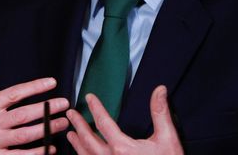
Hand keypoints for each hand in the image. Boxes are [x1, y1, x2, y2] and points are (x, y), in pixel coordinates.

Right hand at [0, 47, 69, 153]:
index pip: (13, 93)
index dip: (34, 87)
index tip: (52, 82)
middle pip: (23, 115)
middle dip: (46, 108)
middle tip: (64, 104)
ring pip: (25, 135)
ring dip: (46, 129)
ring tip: (62, 124)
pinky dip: (36, 153)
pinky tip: (49, 148)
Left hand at [66, 85, 182, 154]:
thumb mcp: (167, 138)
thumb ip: (160, 113)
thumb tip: (159, 90)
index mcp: (122, 148)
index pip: (103, 122)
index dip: (95, 108)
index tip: (89, 98)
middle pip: (88, 140)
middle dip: (78, 125)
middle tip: (70, 114)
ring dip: (77, 144)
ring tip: (70, 134)